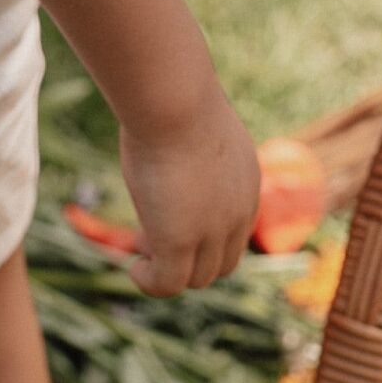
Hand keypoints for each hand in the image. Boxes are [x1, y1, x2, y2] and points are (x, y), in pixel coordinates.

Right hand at [118, 81, 261, 297]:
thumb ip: (190, 139)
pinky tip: (135, 268)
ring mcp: (212, 231)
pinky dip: (151, 282)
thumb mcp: (192, 122)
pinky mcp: (180, 243)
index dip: (204, 235)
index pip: (235, 231)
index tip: (172, 216)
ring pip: (198, 278)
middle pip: (223, 263)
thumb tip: (168, 124)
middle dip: (190, 258)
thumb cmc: (175, 98)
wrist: (174, 102)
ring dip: (170, 270)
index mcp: (246, 183)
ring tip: (141, 249)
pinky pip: (169, 284)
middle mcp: (238, 212)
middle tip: (152, 235)